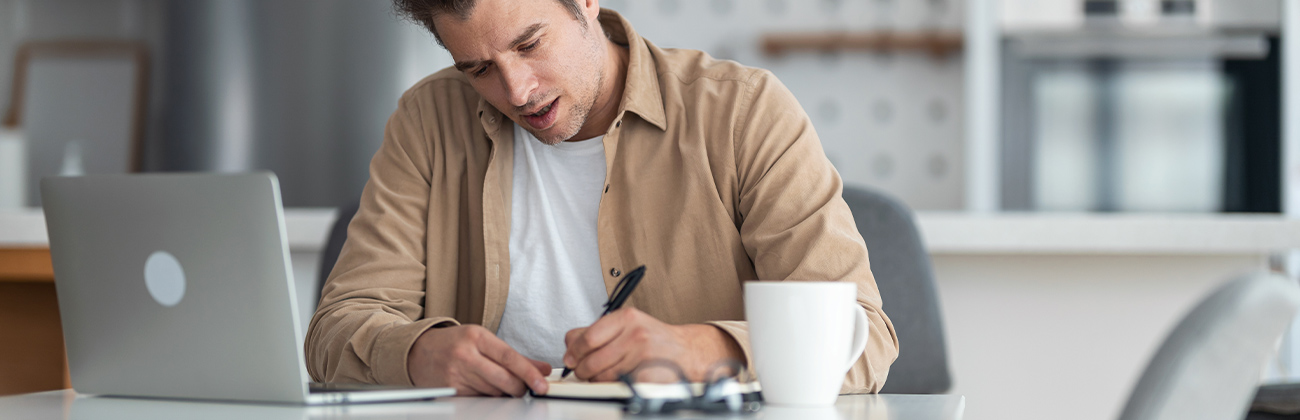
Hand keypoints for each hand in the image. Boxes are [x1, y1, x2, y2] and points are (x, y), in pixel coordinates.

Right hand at [407, 325, 550, 396]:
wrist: (418, 351)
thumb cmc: (455, 344)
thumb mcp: (483, 341)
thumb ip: (515, 356)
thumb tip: (542, 369)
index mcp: (476, 336)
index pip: (510, 357)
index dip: (529, 372)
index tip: (542, 384)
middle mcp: (465, 354)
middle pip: (503, 378)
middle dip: (519, 387)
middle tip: (526, 388)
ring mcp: (456, 373)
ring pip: (493, 391)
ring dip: (503, 393)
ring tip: (501, 385)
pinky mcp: (451, 389)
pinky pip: (479, 398)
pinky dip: (488, 397)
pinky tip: (485, 389)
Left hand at [563, 308, 742, 382]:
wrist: (684, 351)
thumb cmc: (652, 339)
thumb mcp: (626, 325)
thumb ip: (597, 331)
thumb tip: (570, 348)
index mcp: (626, 317)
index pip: (587, 337)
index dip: (574, 351)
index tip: (571, 358)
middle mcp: (635, 334)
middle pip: (592, 359)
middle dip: (582, 369)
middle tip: (583, 371)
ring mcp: (642, 355)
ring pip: (602, 375)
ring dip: (596, 379)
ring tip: (602, 374)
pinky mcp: (646, 375)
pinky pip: (617, 385)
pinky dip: (612, 385)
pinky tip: (618, 379)